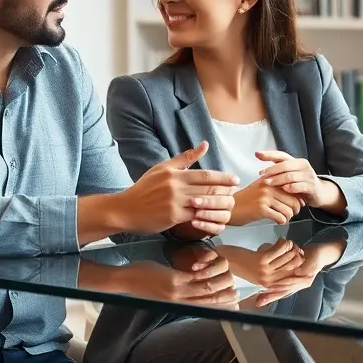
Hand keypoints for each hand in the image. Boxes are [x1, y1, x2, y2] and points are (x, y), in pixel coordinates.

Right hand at [115, 142, 237, 235]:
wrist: (126, 209)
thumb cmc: (145, 188)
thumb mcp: (162, 168)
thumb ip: (185, 158)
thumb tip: (204, 144)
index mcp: (175, 174)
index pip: (205, 175)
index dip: (223, 178)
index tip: (235, 180)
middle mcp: (176, 187)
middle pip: (208, 189)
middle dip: (225, 191)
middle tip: (237, 193)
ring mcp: (175, 203)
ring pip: (204, 203)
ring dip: (218, 205)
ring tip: (229, 206)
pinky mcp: (173, 217)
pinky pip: (195, 217)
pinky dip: (206, 217)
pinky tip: (215, 218)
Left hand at [117, 254, 238, 306]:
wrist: (126, 282)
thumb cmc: (145, 284)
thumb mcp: (166, 293)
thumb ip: (181, 292)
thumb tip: (193, 289)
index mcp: (180, 305)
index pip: (207, 308)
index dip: (223, 306)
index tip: (234, 302)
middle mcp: (181, 302)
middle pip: (212, 301)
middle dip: (227, 295)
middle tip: (237, 290)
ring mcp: (178, 292)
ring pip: (208, 289)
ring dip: (221, 281)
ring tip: (230, 275)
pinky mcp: (173, 281)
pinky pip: (197, 278)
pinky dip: (208, 271)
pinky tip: (212, 264)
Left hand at [216, 239, 305, 289]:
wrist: (223, 260)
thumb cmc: (238, 263)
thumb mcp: (256, 273)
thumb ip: (270, 273)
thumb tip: (285, 267)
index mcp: (268, 284)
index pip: (291, 276)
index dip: (298, 264)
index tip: (301, 255)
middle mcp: (269, 280)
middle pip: (293, 267)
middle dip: (297, 255)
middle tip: (295, 247)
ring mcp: (265, 272)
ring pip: (288, 258)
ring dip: (290, 248)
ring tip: (287, 242)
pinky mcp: (261, 261)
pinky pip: (279, 251)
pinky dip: (282, 243)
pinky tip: (280, 240)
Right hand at [230, 177, 303, 225]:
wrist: (230, 207)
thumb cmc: (245, 201)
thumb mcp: (260, 189)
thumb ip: (276, 191)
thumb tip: (297, 199)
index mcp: (269, 180)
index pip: (292, 189)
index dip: (298, 199)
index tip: (297, 205)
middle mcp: (268, 186)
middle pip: (293, 200)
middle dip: (295, 210)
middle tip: (291, 214)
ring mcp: (264, 197)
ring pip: (288, 210)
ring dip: (288, 217)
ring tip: (283, 218)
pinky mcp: (261, 209)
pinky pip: (280, 217)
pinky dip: (281, 221)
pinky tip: (278, 221)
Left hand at [254, 151, 321, 201]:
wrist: (319, 193)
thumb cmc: (300, 182)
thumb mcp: (290, 173)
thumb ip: (278, 168)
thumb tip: (258, 156)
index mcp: (296, 161)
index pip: (281, 155)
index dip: (269, 154)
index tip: (257, 154)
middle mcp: (303, 166)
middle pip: (285, 165)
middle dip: (271, 170)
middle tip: (261, 175)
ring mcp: (308, 176)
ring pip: (291, 176)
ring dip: (278, 179)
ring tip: (268, 183)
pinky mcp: (312, 187)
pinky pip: (300, 186)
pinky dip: (291, 188)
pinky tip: (283, 189)